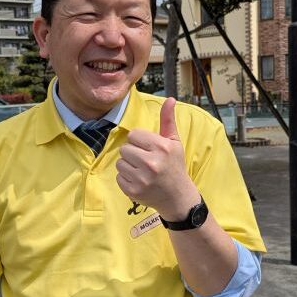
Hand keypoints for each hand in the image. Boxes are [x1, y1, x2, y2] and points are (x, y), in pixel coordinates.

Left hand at [116, 97, 200, 219]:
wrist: (177, 197)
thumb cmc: (175, 166)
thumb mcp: (174, 143)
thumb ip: (168, 121)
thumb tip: (170, 99)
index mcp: (162, 148)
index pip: (133, 135)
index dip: (139, 141)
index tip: (148, 149)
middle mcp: (151, 163)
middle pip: (124, 149)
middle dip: (133, 153)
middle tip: (145, 161)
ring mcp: (141, 179)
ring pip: (120, 163)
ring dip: (128, 166)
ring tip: (142, 171)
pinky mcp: (133, 191)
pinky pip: (119, 177)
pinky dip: (126, 178)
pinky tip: (139, 180)